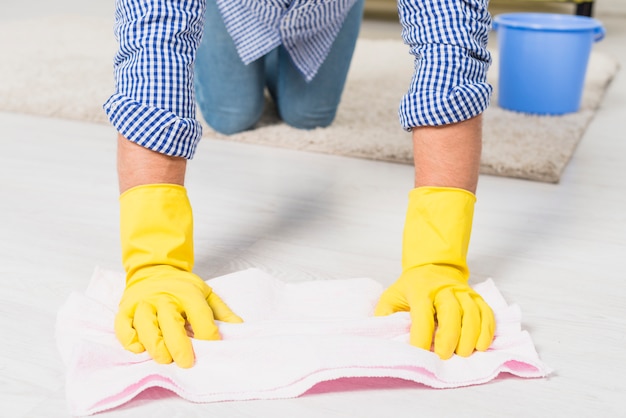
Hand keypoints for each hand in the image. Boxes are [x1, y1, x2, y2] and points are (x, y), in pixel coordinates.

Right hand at [115, 266, 241, 367]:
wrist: (154, 270)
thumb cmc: (181, 287)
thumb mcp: (206, 293)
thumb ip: (221, 312)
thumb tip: (239, 328)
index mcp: (186, 292)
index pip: (199, 314)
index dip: (207, 333)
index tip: (212, 347)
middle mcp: (163, 297)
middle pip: (170, 322)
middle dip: (178, 345)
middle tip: (186, 362)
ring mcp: (142, 303)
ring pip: (145, 326)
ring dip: (155, 345)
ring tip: (165, 359)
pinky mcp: (125, 309)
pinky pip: (123, 326)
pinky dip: (130, 339)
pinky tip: (140, 349)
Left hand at [375, 264, 493, 358]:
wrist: (433, 265)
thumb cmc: (411, 287)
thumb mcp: (391, 296)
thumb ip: (385, 315)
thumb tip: (384, 335)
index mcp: (420, 290)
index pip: (422, 315)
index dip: (421, 336)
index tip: (419, 353)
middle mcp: (443, 289)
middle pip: (451, 313)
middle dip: (449, 337)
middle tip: (444, 356)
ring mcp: (462, 292)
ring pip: (472, 313)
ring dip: (470, 336)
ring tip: (462, 353)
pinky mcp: (476, 296)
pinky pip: (486, 313)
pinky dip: (486, 330)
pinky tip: (480, 345)